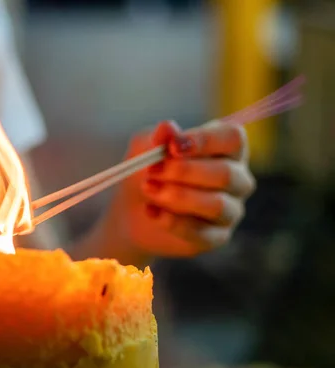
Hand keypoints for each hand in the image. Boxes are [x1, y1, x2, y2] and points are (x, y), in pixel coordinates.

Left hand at [102, 120, 255, 260]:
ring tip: (149, 190)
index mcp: (226, 148)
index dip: (205, 141)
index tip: (172, 146)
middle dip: (184, 172)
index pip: (233, 138)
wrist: (132, 211)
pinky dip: (172, 222)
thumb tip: (168, 128)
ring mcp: (230, 210)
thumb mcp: (146, 148)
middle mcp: (237, 178)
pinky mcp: (216, 237)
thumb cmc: (148, 170)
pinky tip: (150, 212)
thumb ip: (158, 138)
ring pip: (216, 205)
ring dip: (177, 197)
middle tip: (152, 171)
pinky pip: (202, 233)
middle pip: (226, 174)